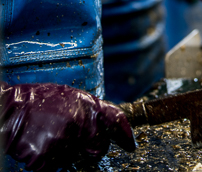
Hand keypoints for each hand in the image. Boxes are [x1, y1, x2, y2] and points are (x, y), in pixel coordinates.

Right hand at [0, 83, 135, 171]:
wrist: (10, 110)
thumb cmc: (38, 101)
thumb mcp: (68, 96)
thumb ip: (86, 110)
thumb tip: (101, 123)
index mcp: (85, 105)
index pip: (114, 120)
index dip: (124, 134)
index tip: (130, 145)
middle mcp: (79, 123)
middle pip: (98, 149)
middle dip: (90, 150)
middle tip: (73, 142)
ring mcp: (64, 142)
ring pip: (73, 159)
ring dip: (63, 153)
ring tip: (47, 136)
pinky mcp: (47, 158)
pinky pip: (53, 167)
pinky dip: (47, 161)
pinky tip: (38, 144)